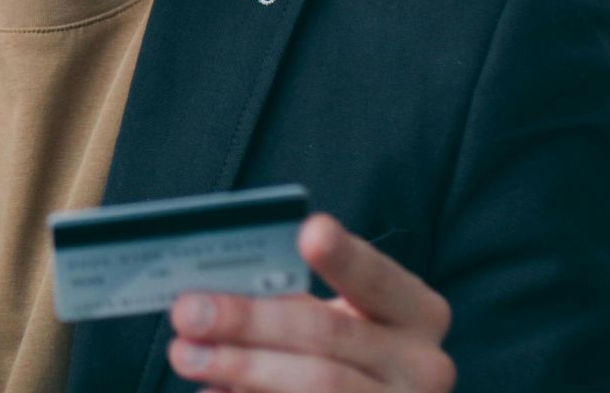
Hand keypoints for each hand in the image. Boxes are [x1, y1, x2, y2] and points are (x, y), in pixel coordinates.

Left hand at [165, 213, 455, 392]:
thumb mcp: (337, 318)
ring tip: (186, 354)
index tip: (309, 232)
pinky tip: (213, 392)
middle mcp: (423, 365)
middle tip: (188, 310)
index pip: (376, 278)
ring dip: (240, 366)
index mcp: (418, 312)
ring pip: (316, 385)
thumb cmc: (343, 353)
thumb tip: (214, 289)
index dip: (343, 256)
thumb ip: (292, 296)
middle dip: (249, 319)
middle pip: (327, 334)